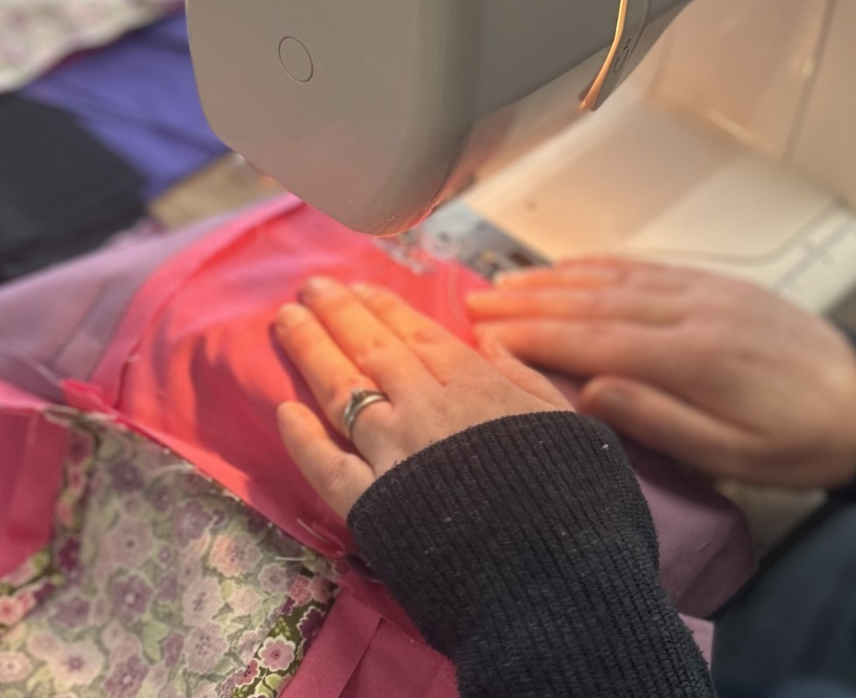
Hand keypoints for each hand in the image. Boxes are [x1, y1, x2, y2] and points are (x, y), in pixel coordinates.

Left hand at [274, 276, 570, 516]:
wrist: (552, 568)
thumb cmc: (572, 496)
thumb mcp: (563, 420)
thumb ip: (523, 377)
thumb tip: (489, 340)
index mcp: (474, 384)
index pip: (416, 334)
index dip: (382, 308)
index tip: (358, 287)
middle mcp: (425, 408)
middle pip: (371, 350)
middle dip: (337, 313)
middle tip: (310, 286)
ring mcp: (392, 454)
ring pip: (341, 391)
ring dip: (310, 351)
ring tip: (285, 320)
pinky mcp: (370, 505)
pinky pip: (325, 465)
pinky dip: (302, 437)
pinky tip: (284, 411)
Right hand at [467, 259, 855, 488]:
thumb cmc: (800, 439)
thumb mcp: (730, 453)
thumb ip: (658, 419)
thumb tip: (592, 391)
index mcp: (693, 357)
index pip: (591, 339)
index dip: (531, 336)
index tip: (483, 335)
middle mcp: (692, 312)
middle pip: (589, 300)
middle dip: (523, 302)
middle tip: (470, 305)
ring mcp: (702, 291)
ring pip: (610, 277)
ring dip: (549, 279)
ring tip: (500, 284)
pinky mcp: (713, 284)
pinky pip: (642, 266)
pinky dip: (595, 265)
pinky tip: (567, 269)